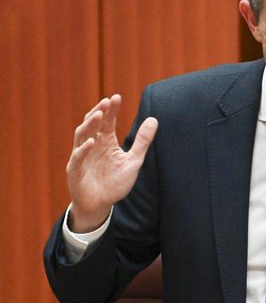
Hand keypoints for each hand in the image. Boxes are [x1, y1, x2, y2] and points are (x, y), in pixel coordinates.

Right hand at [66, 94, 157, 231]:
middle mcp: (92, 145)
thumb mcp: (134, 161)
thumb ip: (142, 141)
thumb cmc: (115, 182)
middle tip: (107, 101)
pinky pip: (78, 158)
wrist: (101, 205)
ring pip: (81, 136)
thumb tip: (154, 119)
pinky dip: (84, 149)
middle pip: (93, 124)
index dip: (111, 109)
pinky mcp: (75, 171)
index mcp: (105, 141)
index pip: (107, 121)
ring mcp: (82, 157)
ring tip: (99, 114)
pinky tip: (93, 142)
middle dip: (99, 112)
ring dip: (89, 125)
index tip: (117, 97)